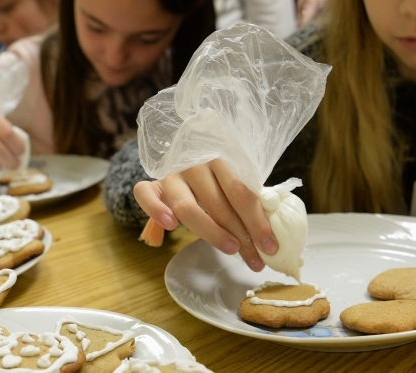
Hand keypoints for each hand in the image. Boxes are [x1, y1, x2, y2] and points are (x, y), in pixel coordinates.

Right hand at [133, 158, 277, 270]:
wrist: (182, 156)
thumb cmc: (215, 178)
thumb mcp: (232, 182)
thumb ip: (246, 200)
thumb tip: (269, 237)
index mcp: (221, 158)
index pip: (242, 193)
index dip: (258, 222)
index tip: (271, 247)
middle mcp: (194, 164)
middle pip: (219, 203)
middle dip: (241, 235)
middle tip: (255, 259)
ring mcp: (170, 175)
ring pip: (188, 206)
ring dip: (212, 231)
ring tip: (231, 249)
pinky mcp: (150, 185)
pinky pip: (145, 195)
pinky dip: (157, 210)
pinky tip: (172, 226)